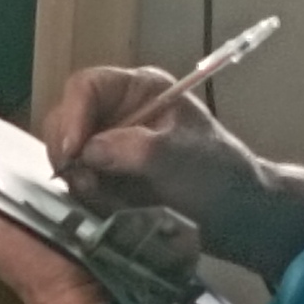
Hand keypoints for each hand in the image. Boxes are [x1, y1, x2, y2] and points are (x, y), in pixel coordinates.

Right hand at [40, 63, 259, 226]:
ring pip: (67, 155)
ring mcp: (110, 146)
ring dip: (78, 179)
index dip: (73, 115)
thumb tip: (87, 152)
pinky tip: (110, 207)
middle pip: (66, 120)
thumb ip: (133, 148)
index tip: (73, 151)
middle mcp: (118, 113)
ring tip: (104, 199)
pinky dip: (87, 197)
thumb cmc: (218, 176)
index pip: (87, 87)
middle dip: (70, 152)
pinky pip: (78, 182)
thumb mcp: (179, 157)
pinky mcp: (107, 177)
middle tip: (85, 183)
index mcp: (140, 90)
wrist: (236, 216)